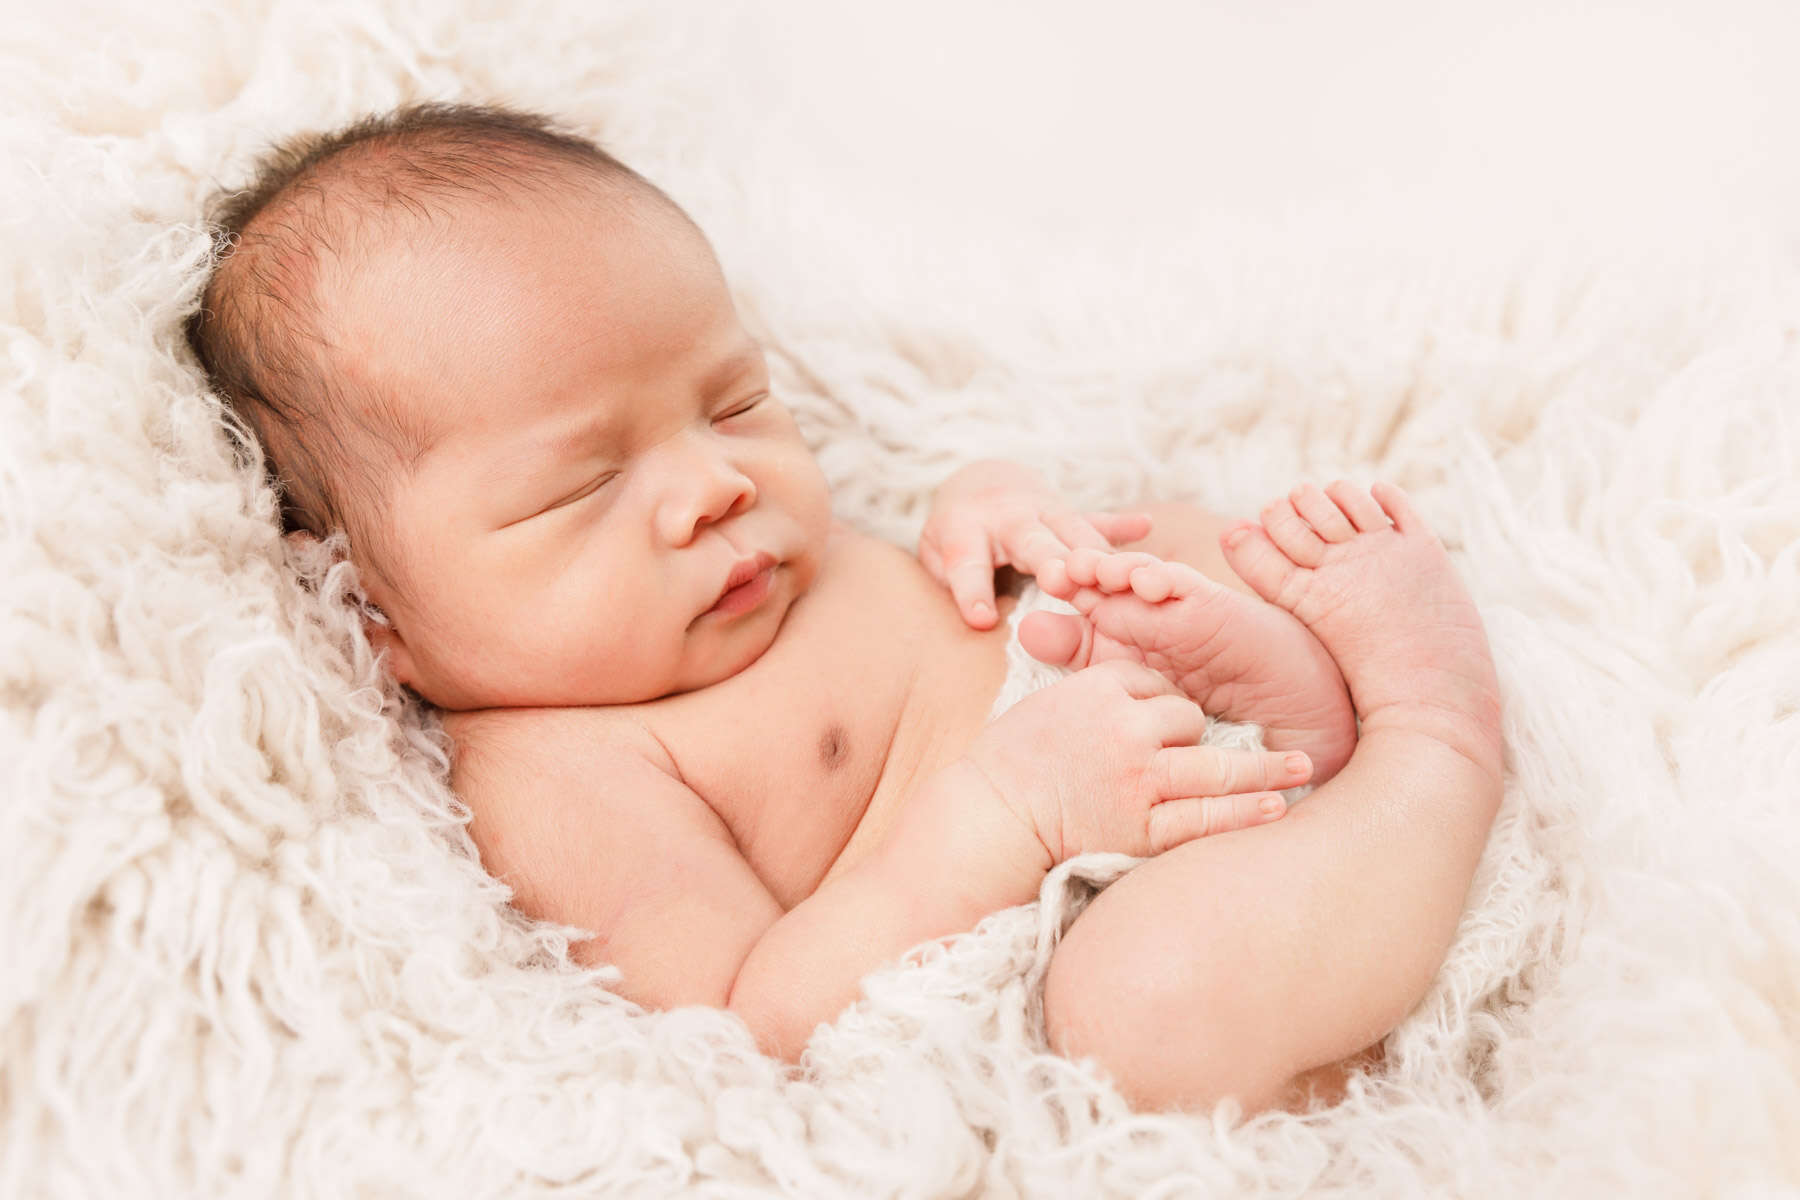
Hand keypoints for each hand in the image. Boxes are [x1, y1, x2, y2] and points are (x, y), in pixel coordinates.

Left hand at [918, 459, 1151, 628]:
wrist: (983, 481)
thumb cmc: (956, 533)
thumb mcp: (936, 553)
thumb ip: (952, 580)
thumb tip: (981, 618)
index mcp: (966, 528)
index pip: (968, 562)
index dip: (973, 591)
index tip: (983, 620)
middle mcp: (1009, 517)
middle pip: (1031, 542)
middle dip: (1047, 560)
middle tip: (1059, 580)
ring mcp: (1044, 510)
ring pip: (1073, 532)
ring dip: (1092, 554)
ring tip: (1114, 576)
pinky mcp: (1070, 512)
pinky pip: (1098, 519)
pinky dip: (1120, 525)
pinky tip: (1144, 526)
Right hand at [958, 660, 1309, 868]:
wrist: (988, 821)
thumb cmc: (1010, 764)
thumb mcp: (1050, 704)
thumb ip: (1097, 692)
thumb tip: (1144, 696)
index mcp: (1098, 690)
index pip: (1158, 689)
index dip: (1172, 707)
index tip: (1182, 725)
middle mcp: (1125, 730)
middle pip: (1192, 722)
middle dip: (1230, 733)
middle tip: (1284, 741)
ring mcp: (1137, 780)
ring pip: (1215, 770)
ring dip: (1263, 771)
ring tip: (1300, 768)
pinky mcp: (1139, 828)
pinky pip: (1203, 819)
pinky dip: (1242, 814)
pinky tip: (1274, 807)